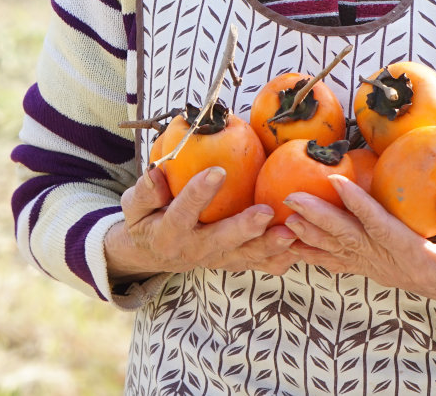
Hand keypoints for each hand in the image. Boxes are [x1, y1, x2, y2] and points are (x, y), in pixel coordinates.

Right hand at [104, 165, 300, 283]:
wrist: (157, 253)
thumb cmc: (147, 220)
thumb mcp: (134, 207)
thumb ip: (144, 191)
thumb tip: (156, 171)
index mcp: (169, 232)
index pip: (183, 211)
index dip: (199, 192)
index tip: (217, 171)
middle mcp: (196, 250)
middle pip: (222, 240)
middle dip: (244, 228)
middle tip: (264, 212)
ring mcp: (219, 259)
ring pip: (247, 255)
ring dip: (270, 246)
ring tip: (291, 233)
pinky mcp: (235, 262)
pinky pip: (260, 264)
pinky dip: (280, 258)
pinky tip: (301, 247)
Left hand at [284, 175, 435, 321]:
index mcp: (416, 255)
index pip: (381, 226)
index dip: (358, 204)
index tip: (334, 181)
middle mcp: (392, 264)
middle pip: (350, 238)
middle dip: (319, 217)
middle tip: (291, 197)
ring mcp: (382, 270)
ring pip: (340, 251)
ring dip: (311, 235)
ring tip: (284, 217)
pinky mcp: (377, 270)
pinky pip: (342, 263)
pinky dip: (317, 254)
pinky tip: (295, 245)